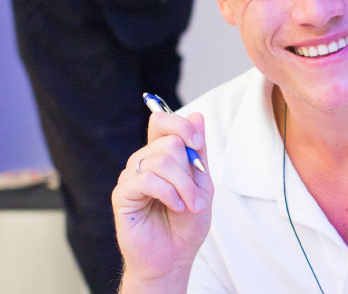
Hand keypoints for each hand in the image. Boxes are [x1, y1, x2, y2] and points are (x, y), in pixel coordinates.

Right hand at [112, 111, 213, 292]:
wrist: (174, 256)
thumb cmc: (187, 221)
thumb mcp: (202, 182)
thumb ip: (198, 151)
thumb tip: (197, 116)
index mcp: (161, 154)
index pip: (161, 120)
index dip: (181, 125)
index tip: (198, 143)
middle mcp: (143, 161)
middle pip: (169, 142)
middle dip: (190, 170)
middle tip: (197, 195)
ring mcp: (131, 176)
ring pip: (162, 160)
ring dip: (184, 186)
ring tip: (190, 206)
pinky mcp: (122, 194)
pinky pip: (148, 180)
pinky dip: (169, 194)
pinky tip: (175, 206)